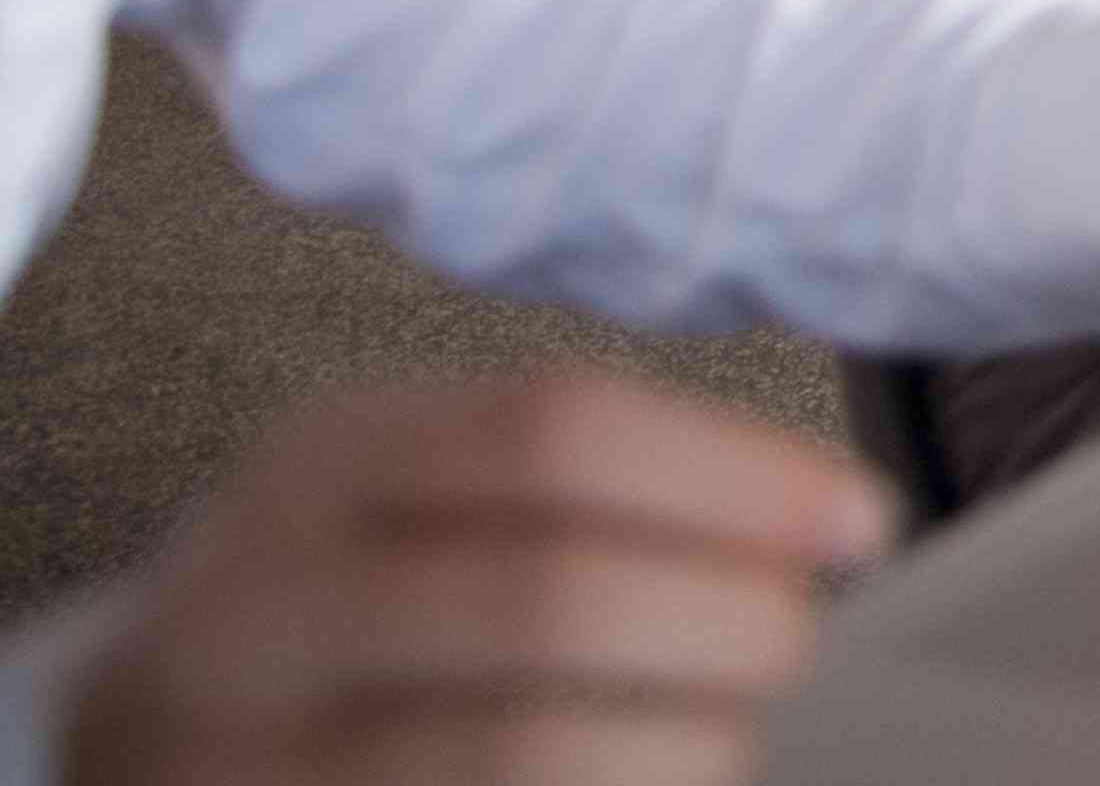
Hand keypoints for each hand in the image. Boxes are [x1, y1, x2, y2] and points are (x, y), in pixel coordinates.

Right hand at [67, 374, 888, 785]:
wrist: (150, 734)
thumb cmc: (345, 588)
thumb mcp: (410, 481)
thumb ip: (585, 477)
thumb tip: (825, 519)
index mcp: (322, 466)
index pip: (559, 435)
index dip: (741, 478)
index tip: (861, 520)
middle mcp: (263, 613)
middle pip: (553, 599)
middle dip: (730, 621)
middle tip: (792, 633)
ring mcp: (250, 763)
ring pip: (524, 754)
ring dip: (686, 745)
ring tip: (721, 729)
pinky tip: (657, 778)